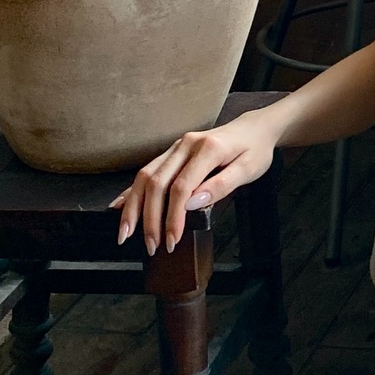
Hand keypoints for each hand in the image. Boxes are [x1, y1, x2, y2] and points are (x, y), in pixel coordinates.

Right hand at [109, 112, 277, 256]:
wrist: (254, 128)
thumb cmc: (255, 150)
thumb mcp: (248, 169)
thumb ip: (221, 185)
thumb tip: (192, 204)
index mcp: (207, 149)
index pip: (181, 187)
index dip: (173, 216)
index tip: (171, 240)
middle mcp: (186, 145)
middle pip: (157, 183)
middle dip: (149, 218)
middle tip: (150, 246)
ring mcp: (176, 147)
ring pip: (145, 177)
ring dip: (133, 207)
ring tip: (125, 233)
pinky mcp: (172, 152)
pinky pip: (147, 171)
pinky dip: (132, 191)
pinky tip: (119, 206)